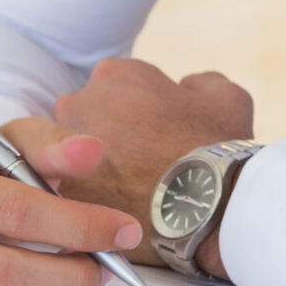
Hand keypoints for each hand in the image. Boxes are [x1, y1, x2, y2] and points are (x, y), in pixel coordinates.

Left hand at [49, 57, 254, 238]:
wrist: (205, 207)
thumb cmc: (215, 148)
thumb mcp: (226, 97)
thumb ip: (200, 83)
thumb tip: (187, 89)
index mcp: (116, 75)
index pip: (119, 83)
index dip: (139, 106)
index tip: (156, 128)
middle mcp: (79, 105)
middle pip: (86, 115)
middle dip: (107, 134)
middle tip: (140, 160)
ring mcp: (59, 153)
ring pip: (67, 157)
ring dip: (93, 168)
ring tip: (130, 190)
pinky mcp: (58, 195)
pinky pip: (68, 193)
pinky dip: (88, 200)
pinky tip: (119, 210)